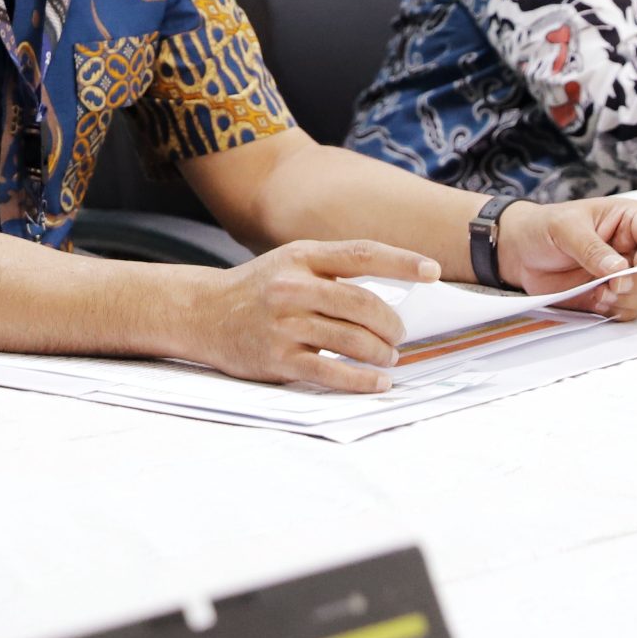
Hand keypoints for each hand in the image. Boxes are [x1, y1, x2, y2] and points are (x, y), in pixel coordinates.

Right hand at [189, 239, 440, 392]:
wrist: (202, 313)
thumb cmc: (259, 288)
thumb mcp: (291, 262)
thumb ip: (334, 270)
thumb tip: (392, 287)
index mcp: (301, 256)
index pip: (361, 254)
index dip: (402, 261)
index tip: (434, 272)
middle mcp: (292, 286)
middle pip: (362, 304)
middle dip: (391, 324)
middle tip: (399, 336)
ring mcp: (283, 323)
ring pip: (352, 340)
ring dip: (381, 353)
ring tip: (388, 358)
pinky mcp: (276, 358)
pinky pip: (331, 372)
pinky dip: (361, 380)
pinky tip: (377, 383)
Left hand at [496, 196, 636, 320]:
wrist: (521, 252)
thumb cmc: (544, 228)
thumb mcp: (565, 228)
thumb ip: (592, 248)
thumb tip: (620, 269)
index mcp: (632, 220)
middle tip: (613, 285)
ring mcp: (629, 274)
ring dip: (628, 299)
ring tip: (600, 292)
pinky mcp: (617, 296)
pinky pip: (631, 311)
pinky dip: (616, 310)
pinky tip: (595, 299)